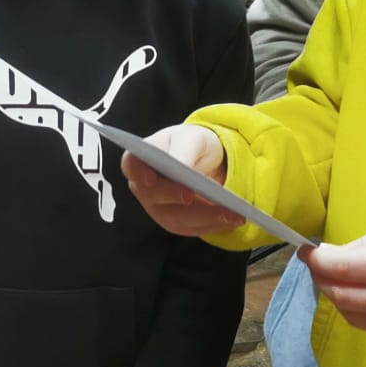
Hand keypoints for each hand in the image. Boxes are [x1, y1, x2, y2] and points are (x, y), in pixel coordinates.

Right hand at [122, 125, 243, 237]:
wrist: (205, 160)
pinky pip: (194, 228)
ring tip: (231, 212)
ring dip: (205, 216)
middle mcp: (145, 188)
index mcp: (142, 160)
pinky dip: (215, 224)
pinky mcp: (178, 224)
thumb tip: (182, 167)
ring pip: (177, 217)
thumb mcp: (191, 138)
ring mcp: (160, 209)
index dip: (137, 172)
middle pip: (154, 195)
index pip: (131, 165)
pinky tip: (234, 219)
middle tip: (191, 194)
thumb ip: (183, 150)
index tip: (149, 178)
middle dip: (174, 195)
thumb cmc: (191, 145)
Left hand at [303, 214, 365, 344]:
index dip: (316, 261)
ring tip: (341, 278)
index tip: (305, 251)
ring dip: (338, 297)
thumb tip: (332, 256)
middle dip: (322, 279)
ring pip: (353, 317)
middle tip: (319, 264)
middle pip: (342, 297)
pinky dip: (362, 311)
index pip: (343, 270)